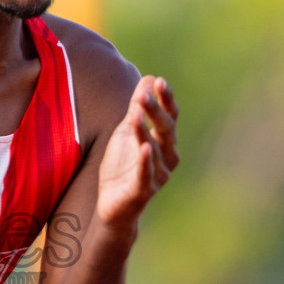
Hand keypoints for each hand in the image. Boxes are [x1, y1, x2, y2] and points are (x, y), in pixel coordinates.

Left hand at [95, 75, 178, 230]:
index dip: (166, 99)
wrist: (113, 205)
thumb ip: (137, 108)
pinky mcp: (143, 191)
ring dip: (144, 131)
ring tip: (136, 113)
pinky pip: (147, 174)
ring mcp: (158, 175)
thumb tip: (149, 78)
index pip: (170, 116)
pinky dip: (146, 160)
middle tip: (143, 95)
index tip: (159, 81)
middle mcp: (167, 157)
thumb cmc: (123, 166)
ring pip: (155, 149)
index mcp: (165, 141)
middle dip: (156, 111)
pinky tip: (145, 147)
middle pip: (166, 129)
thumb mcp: (126, 132)